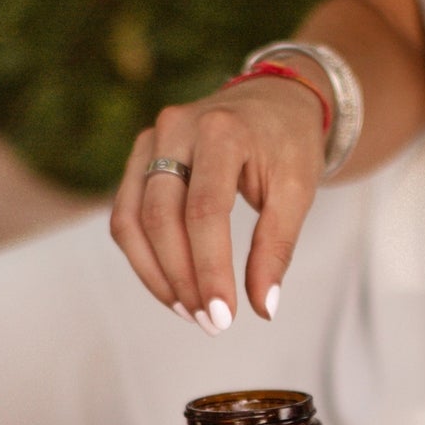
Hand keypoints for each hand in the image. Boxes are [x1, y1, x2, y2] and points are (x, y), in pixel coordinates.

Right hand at [110, 71, 326, 329]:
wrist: (273, 101)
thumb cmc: (287, 146)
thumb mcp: (298, 192)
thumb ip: (277, 249)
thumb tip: (264, 309)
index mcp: (222, 131)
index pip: (206, 210)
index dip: (210, 269)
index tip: (223, 317)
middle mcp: (176, 128)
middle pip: (161, 217)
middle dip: (182, 279)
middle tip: (209, 323)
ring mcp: (150, 141)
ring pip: (132, 220)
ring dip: (156, 275)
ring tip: (189, 311)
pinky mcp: (139, 159)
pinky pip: (126, 216)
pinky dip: (144, 258)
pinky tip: (173, 288)